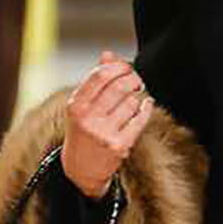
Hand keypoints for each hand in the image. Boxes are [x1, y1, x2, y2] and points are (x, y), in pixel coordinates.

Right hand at [61, 52, 153, 198]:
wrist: (80, 168)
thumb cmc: (82, 131)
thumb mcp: (81, 105)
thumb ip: (95, 80)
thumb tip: (109, 54)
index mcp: (76, 105)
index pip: (100, 75)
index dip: (118, 67)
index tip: (125, 67)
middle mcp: (88, 119)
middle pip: (119, 86)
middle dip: (132, 78)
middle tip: (136, 79)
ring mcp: (105, 134)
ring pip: (131, 102)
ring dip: (137, 95)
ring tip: (135, 95)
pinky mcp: (120, 146)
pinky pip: (140, 120)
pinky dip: (146, 108)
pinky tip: (145, 104)